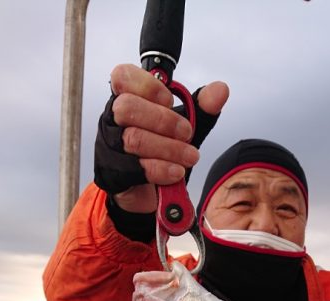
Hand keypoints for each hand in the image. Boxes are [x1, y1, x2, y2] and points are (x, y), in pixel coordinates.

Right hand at [94, 63, 228, 212]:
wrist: (152, 194)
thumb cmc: (161, 153)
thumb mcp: (184, 127)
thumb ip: (200, 109)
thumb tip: (220, 90)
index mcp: (126, 99)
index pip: (123, 77)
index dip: (147, 85)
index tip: (170, 100)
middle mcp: (112, 121)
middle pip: (127, 107)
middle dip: (164, 120)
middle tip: (187, 133)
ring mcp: (109, 147)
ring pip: (133, 139)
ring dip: (169, 148)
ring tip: (190, 157)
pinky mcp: (113, 173)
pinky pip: (134, 168)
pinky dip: (161, 169)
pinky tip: (176, 172)